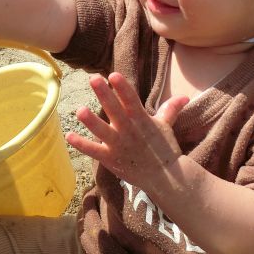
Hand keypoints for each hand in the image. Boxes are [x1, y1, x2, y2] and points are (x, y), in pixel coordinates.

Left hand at [66, 72, 187, 188]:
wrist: (166, 179)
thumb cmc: (164, 149)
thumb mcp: (166, 127)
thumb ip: (170, 109)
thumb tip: (184, 96)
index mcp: (141, 120)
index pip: (132, 100)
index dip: (123, 88)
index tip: (114, 75)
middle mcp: (129, 131)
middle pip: (115, 111)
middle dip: (105, 95)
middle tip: (94, 79)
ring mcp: (119, 146)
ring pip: (103, 132)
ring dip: (91, 122)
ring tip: (79, 110)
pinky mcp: (111, 159)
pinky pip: (94, 151)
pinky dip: (82, 145)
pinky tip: (69, 136)